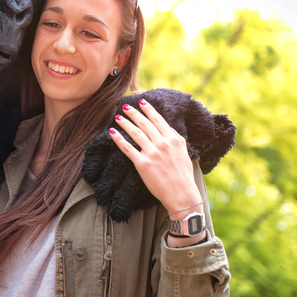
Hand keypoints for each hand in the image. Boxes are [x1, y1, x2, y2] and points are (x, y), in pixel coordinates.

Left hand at [107, 99, 200, 214]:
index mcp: (173, 139)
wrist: (182, 195)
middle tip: (125, 106)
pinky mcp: (142, 164)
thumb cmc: (183, 176)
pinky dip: (118, 139)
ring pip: (135, 133)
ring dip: (125, 123)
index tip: (142, 102)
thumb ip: (176, 139)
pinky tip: (112, 132)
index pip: (158, 120)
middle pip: (144, 124)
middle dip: (134, 113)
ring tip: (117, 117)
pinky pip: (127, 148)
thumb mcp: (184, 153)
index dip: (149, 110)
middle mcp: (162, 143)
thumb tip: (168, 128)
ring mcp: (152, 153)